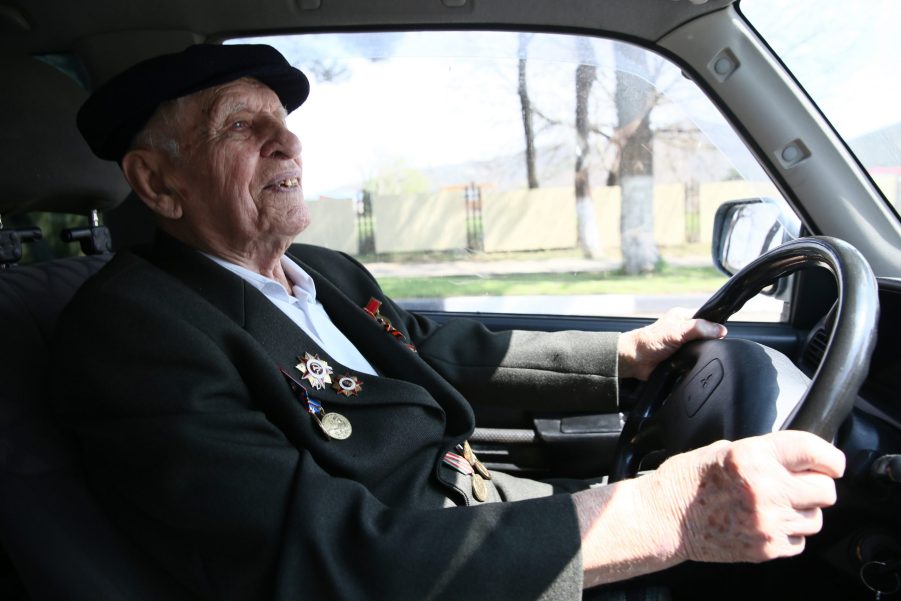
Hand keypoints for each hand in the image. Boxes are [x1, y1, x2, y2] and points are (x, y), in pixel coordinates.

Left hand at [617, 307, 726, 379]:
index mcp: (685, 317)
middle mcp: (686, 330)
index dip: (717, 325)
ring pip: (704, 348)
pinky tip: (699, 365)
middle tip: (712, 347)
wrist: (635, 361)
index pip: (708, 317)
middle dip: (712, 341)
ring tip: (704, 356)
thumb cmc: (650, 341)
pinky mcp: (683, 358)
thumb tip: (720, 330)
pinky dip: (698, 363)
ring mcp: (685, 345)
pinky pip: (697, 360)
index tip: (724, 333)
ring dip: (704, 353)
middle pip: (708, 334)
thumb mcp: (676, 331)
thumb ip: (698, 328)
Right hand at [649, 430, 844, 563]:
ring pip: (816, 518)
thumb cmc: (686, 481)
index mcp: (752, 457)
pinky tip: (766, 521)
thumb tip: (794, 459)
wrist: (664, 519)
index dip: (829, 457)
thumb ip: (762, 453)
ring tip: (775, 504)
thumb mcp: (722, 449)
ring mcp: (768, 522)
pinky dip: (789, 531)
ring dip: (803, 510)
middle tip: (797, 482)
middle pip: (826, 489)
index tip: (830, 461)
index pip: (814, 452)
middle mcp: (765, 490)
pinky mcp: (767, 548)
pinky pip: (800, 540)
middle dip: (815, 484)